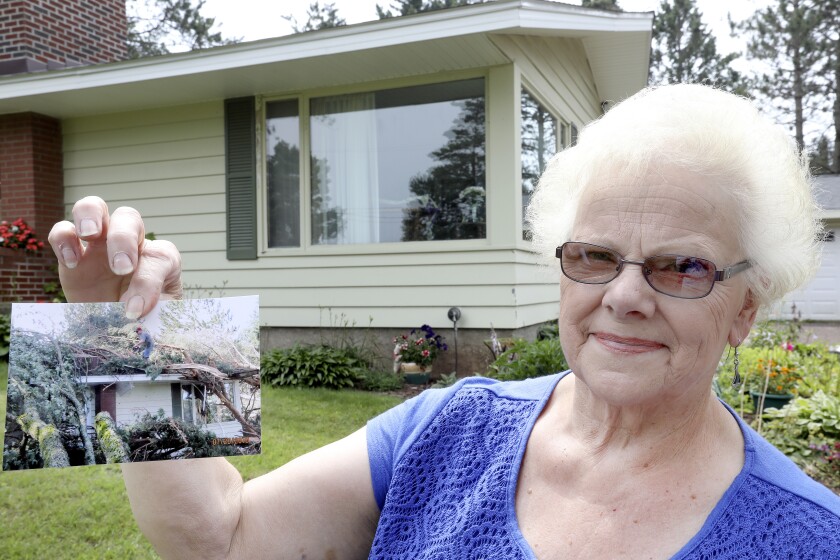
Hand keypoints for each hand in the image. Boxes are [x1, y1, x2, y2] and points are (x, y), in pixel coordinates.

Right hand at [48, 196, 181, 317]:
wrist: (121, 334)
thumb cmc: (146, 321)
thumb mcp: (158, 317)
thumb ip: (151, 308)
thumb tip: (132, 311)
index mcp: (160, 258)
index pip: (160, 256)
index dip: (148, 282)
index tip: (135, 310)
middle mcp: (130, 244)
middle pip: (128, 217)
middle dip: (123, 238)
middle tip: (120, 268)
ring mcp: (98, 246)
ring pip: (93, 207)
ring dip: (90, 215)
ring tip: (89, 235)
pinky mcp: (71, 256)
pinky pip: (63, 231)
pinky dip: (63, 239)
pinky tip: (71, 262)